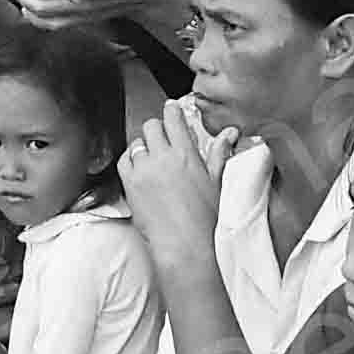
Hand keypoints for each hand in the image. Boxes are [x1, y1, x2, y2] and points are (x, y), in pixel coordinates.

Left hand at [119, 99, 237, 271]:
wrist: (184, 243)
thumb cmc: (204, 218)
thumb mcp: (216, 181)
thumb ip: (219, 153)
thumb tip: (229, 134)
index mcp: (186, 153)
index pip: (173, 118)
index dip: (172, 111)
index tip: (171, 110)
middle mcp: (162, 157)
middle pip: (151, 126)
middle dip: (157, 128)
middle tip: (162, 138)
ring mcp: (143, 170)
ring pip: (136, 143)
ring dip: (144, 146)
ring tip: (152, 157)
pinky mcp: (129, 185)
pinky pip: (124, 160)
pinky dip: (130, 160)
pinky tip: (138, 168)